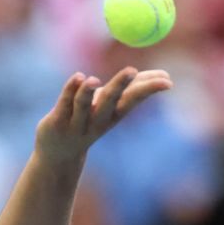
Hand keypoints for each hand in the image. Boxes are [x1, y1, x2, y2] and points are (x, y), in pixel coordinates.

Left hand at [35, 67, 173, 162]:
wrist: (59, 154)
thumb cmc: (90, 121)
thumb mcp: (113, 107)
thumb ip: (134, 89)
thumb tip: (166, 76)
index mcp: (113, 115)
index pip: (132, 100)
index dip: (148, 90)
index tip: (167, 80)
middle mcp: (97, 120)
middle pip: (109, 102)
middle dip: (119, 86)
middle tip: (131, 70)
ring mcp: (76, 123)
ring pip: (82, 106)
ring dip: (87, 92)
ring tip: (94, 80)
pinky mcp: (56, 122)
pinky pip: (63, 104)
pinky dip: (69, 90)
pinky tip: (77, 77)